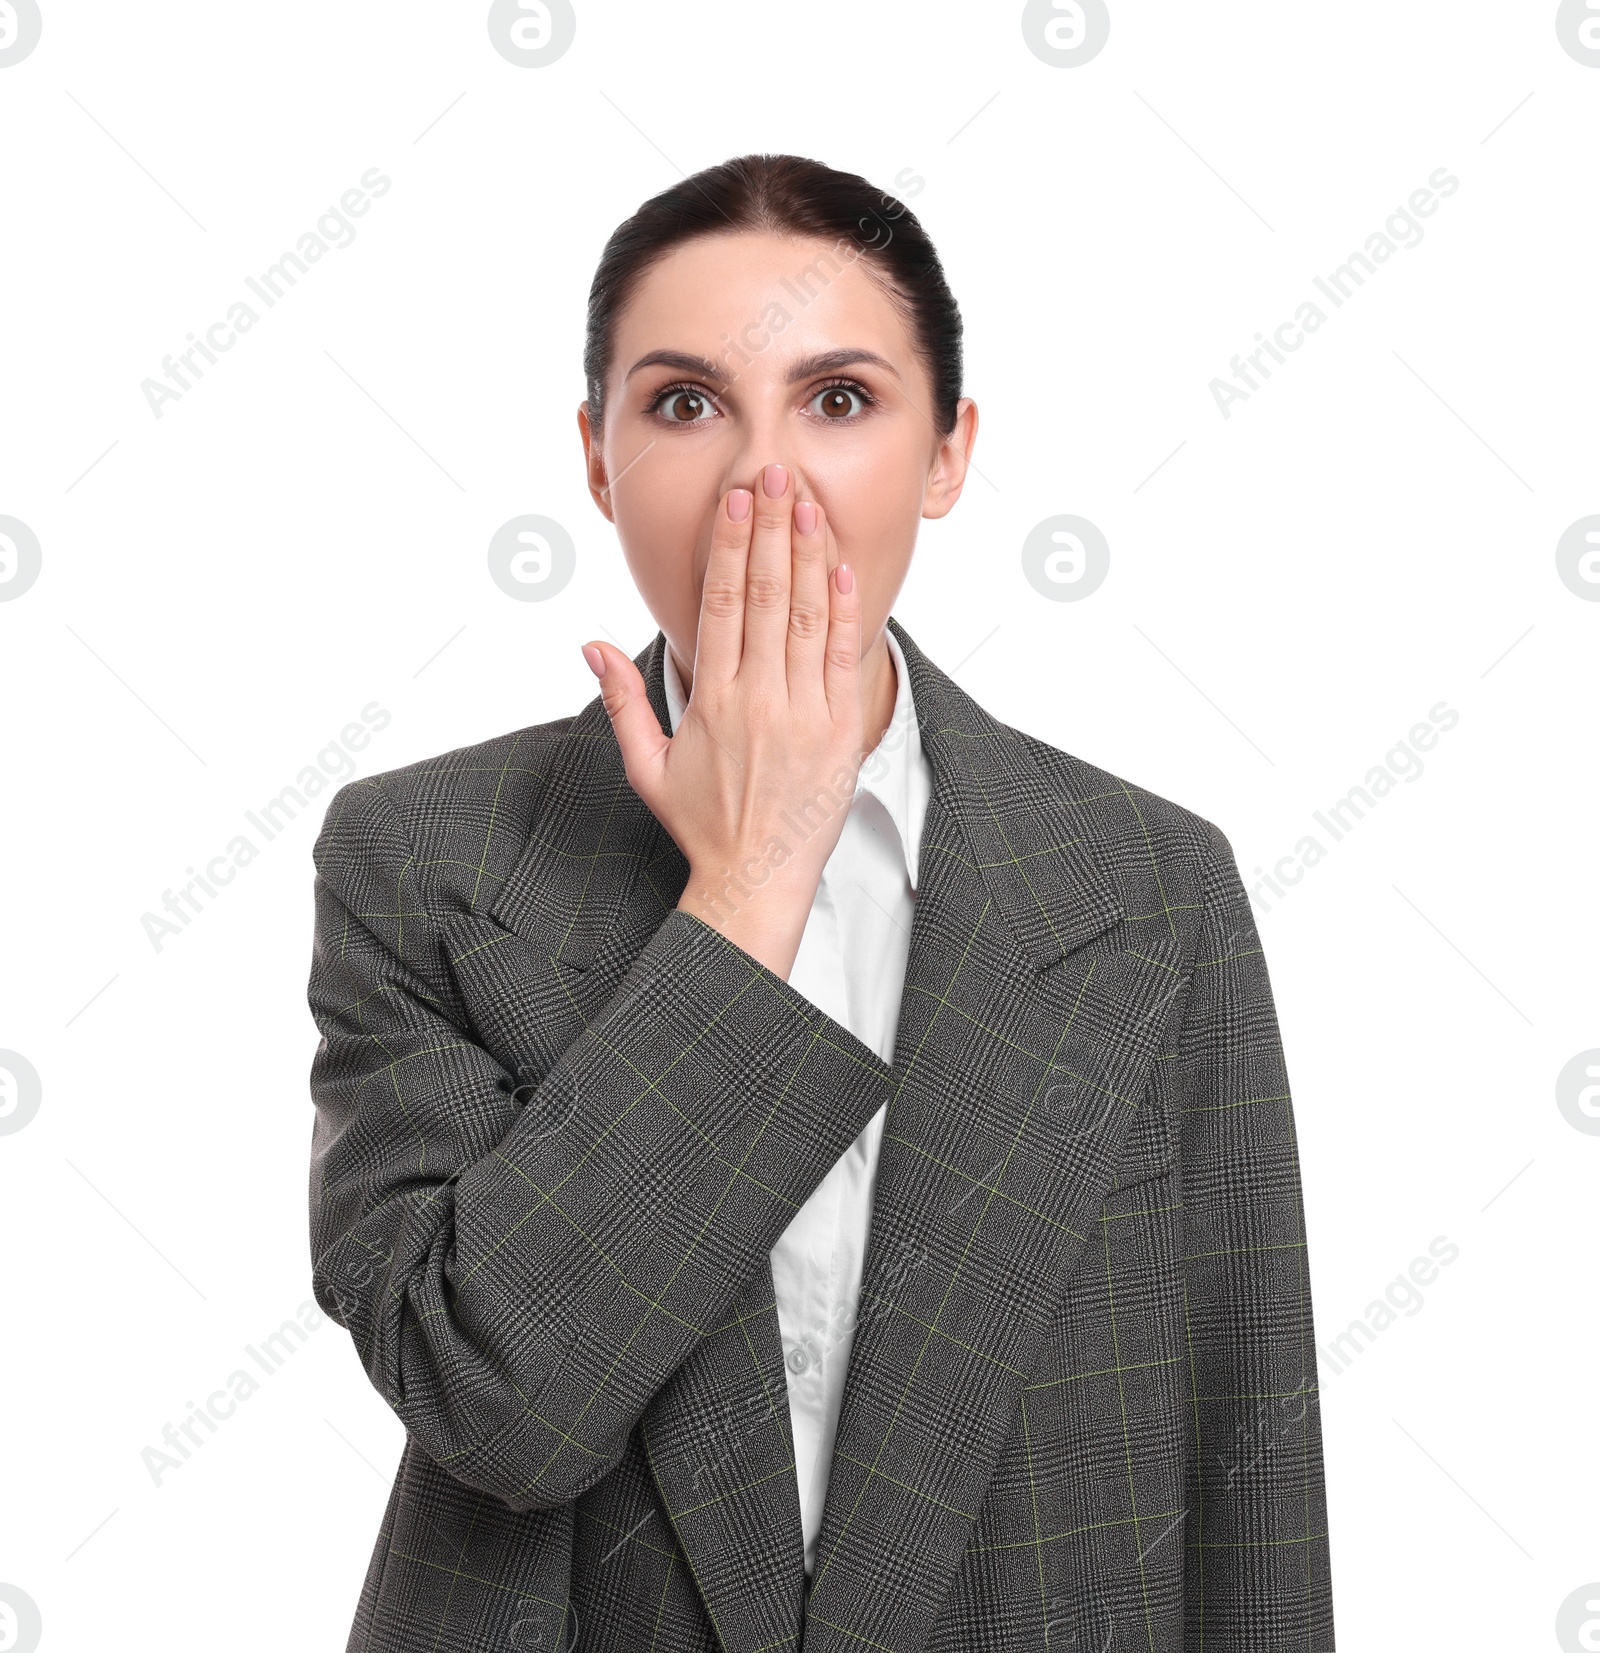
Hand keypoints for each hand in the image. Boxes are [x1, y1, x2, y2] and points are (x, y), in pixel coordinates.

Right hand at [580, 461, 862, 979]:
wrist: (756, 880)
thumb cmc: (701, 824)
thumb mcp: (648, 766)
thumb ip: (623, 701)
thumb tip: (591, 645)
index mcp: (713, 700)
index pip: (722, 603)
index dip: (730, 545)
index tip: (735, 500)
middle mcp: (759, 699)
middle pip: (767, 595)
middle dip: (771, 528)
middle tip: (776, 475)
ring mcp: (804, 713)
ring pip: (808, 617)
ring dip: (809, 554)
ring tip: (807, 503)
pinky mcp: (839, 731)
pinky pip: (842, 658)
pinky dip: (844, 611)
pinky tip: (841, 568)